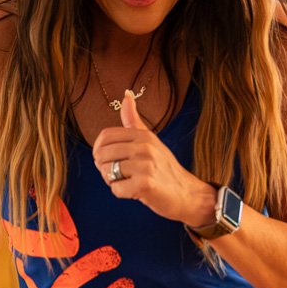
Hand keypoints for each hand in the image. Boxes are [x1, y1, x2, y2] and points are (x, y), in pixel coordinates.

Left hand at [92, 90, 214, 225]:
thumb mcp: (150, 140)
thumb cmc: (164, 169)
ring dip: (113, 181)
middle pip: (102, 154)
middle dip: (104, 168)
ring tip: (128, 182)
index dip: (99, 150)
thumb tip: (126, 94)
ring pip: (108, 172)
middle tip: (119, 174)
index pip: (105, 136)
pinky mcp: (145, 185)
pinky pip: (116, 189)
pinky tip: (134, 192)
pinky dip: (121, 193)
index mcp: (143, 135)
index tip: (108, 160)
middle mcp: (145, 147)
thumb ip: (134, 120)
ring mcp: (146, 166)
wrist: (186, 194)